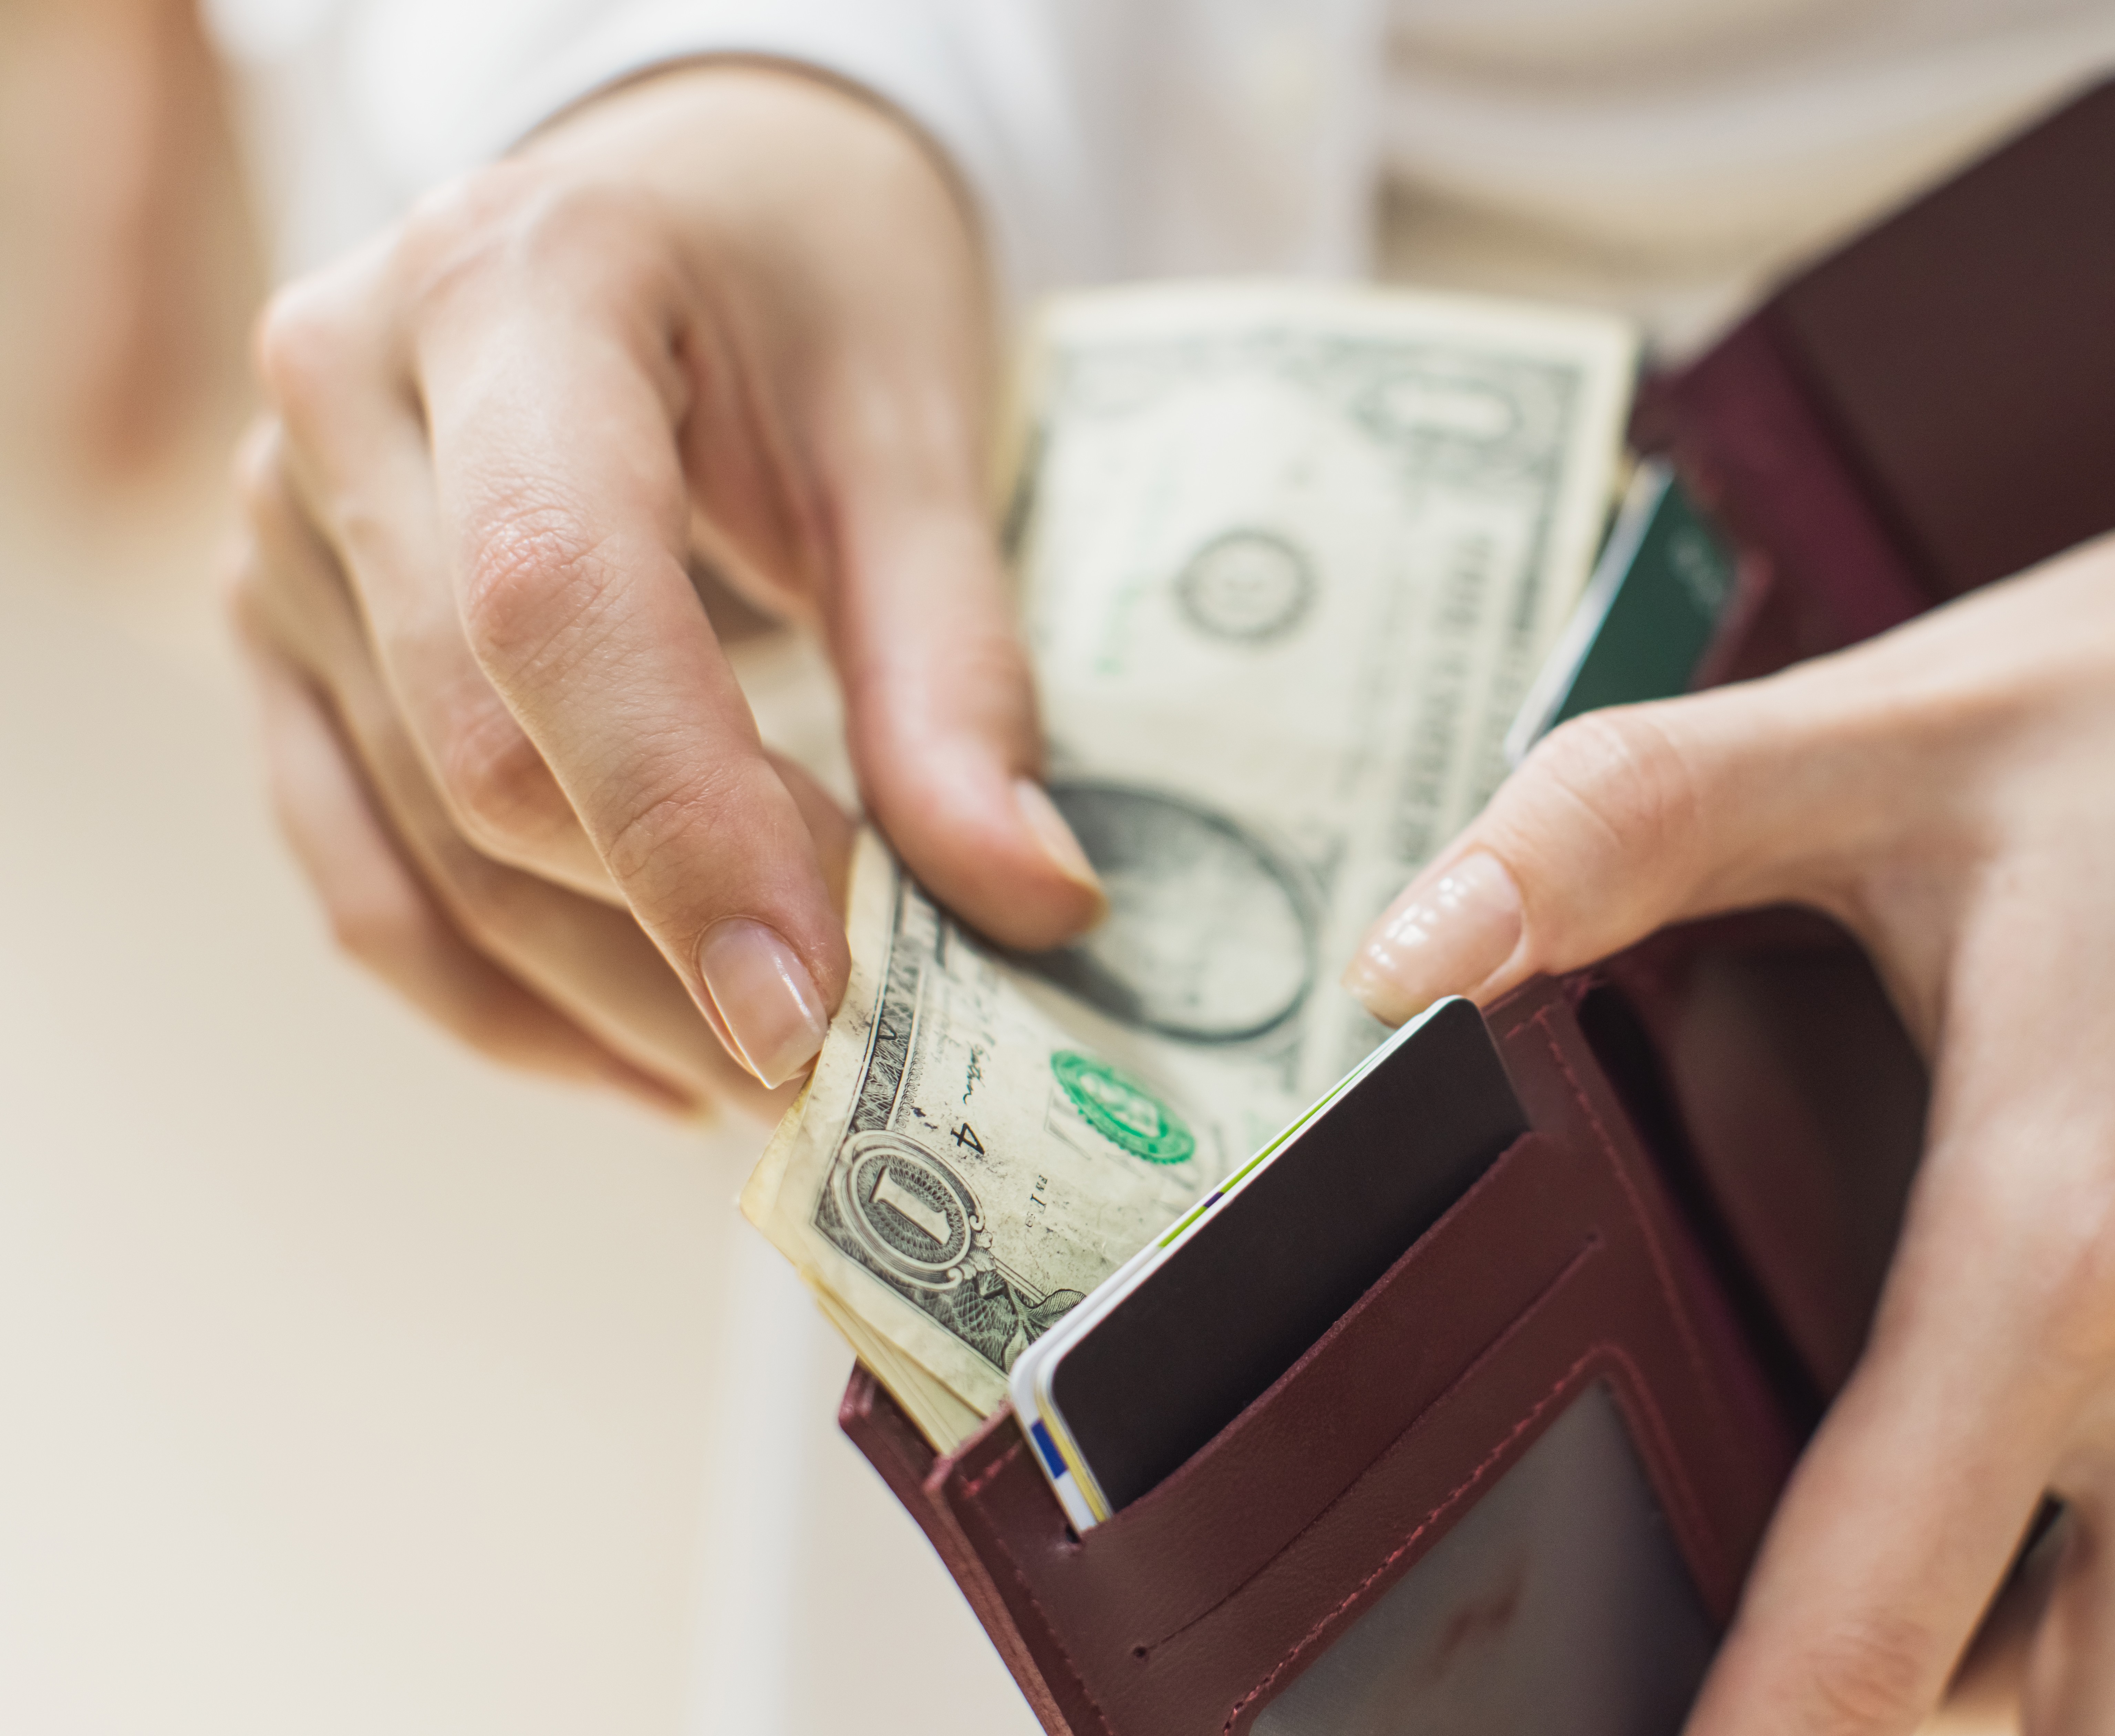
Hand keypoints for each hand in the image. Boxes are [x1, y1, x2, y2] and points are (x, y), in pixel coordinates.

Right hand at [226, 65, 1102, 1114]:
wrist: (687, 201)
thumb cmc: (808, 273)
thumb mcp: (914, 420)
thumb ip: (954, 660)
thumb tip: (1027, 900)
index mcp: (509, 291)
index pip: (560, 603)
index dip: (684, 826)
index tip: (813, 1008)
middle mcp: (344, 400)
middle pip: (485, 753)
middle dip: (676, 940)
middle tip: (867, 1065)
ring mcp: (285, 531)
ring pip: (424, 848)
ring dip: (612, 999)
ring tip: (789, 1087)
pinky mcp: (291, 640)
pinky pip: (365, 869)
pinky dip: (506, 996)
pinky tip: (654, 1060)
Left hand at [1345, 336, 2114, 1731]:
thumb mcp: (1885, 736)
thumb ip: (1618, 832)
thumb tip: (1416, 944)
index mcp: (2094, 1217)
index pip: (1896, 1599)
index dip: (1767, 1726)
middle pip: (2104, 1716)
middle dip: (1931, 1730)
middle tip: (1800, 1678)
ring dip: (2059, 1629)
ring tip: (1940, 1521)